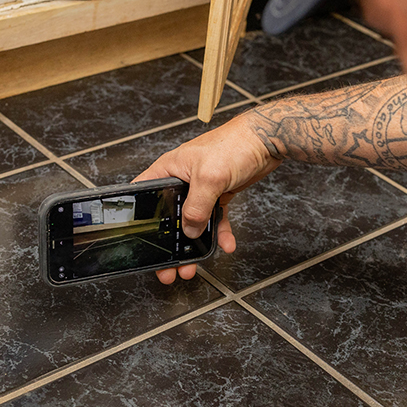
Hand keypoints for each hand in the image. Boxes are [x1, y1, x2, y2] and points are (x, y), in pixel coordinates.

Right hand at [134, 111, 280, 283]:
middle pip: (169, 216)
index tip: (141, 241)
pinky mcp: (218, 194)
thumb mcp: (210, 177)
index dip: (140, 217)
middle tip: (168, 266)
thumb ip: (197, 207)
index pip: (145, 194)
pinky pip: (215, 219)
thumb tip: (191, 230)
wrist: (266, 140)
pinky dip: (219, 233)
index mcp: (169, 169)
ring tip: (192, 264)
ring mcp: (201, 188)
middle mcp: (182, 180)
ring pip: (193, 221)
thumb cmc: (235, 144)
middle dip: (170, 243)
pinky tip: (226, 244)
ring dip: (195, 244)